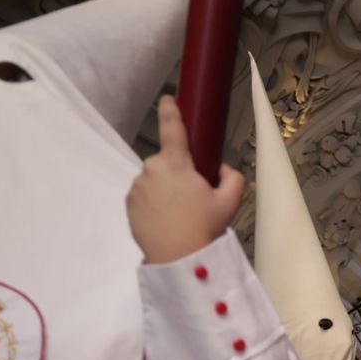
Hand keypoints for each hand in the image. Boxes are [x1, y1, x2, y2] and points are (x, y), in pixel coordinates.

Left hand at [126, 96, 245, 264]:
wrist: (180, 260)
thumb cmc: (205, 229)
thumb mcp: (230, 202)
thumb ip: (231, 177)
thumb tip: (220, 169)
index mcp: (176, 163)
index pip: (172, 128)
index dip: (170, 110)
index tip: (168, 99)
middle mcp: (152, 169)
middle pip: (168, 162)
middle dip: (179, 174)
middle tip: (194, 199)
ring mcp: (137, 187)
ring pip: (156, 180)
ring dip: (166, 190)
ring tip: (180, 215)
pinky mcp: (129, 204)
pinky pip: (144, 196)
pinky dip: (154, 204)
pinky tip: (167, 221)